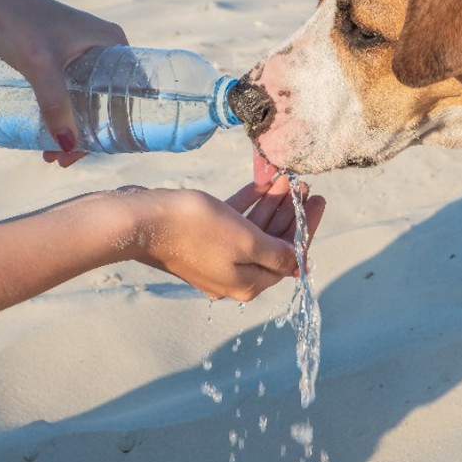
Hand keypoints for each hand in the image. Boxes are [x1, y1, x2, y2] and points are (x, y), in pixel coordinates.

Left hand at [0, 0, 127, 165]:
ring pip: (86, 101)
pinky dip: (60, 115)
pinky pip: (69, 94)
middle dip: (90, 134)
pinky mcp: (59, 59)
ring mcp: (81, 53)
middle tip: (66, 160)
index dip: (124, 124)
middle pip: (108, 102)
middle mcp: (103, 48)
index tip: (106, 151)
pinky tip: (47, 134)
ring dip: (72, 129)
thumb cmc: (17, 22)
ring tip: (51, 155)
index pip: (132, 91)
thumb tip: (67, 148)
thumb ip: (55, 105)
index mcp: (114, 43)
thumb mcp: (41, 66)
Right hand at [119, 156, 326, 300]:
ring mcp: (216, 257)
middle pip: (273, 243)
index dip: (306, 227)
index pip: (289, 257)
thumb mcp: (246, 241)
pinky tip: (262, 182)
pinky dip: (249, 203)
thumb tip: (299, 266)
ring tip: (287, 178)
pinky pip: (233, 222)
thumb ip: (276, 253)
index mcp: (248, 282)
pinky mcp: (201, 240)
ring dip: (272, 203)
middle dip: (291, 213)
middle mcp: (233, 275)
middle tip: (305, 186)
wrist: (143, 221)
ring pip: (254, 229)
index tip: (318, 201)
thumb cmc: (197, 229)